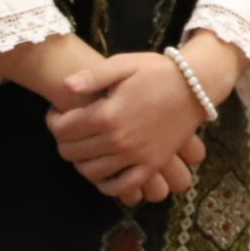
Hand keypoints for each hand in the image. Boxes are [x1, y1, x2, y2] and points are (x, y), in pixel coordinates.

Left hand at [46, 49, 217, 199]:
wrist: (197, 86)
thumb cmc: (158, 72)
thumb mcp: (125, 64)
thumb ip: (93, 75)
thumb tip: (66, 86)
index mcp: (107, 114)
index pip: (61, 130)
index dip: (53, 122)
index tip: (58, 114)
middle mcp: (118, 140)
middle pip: (71, 153)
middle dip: (63, 141)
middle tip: (70, 130)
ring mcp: (135, 156)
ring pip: (90, 172)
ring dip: (81, 162)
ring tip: (86, 147)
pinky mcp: (151, 165)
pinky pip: (122, 186)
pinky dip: (107, 185)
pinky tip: (104, 173)